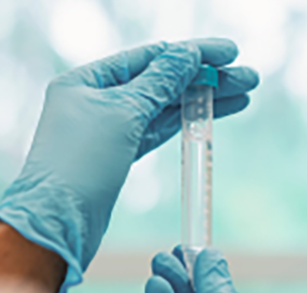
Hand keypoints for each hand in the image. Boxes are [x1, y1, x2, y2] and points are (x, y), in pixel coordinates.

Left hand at [0, 39, 258, 292]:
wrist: (57, 225)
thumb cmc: (79, 165)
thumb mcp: (123, 113)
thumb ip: (159, 82)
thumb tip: (187, 54)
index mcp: (86, 80)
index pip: (149, 57)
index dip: (191, 53)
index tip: (229, 53)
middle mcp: (95, 100)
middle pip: (160, 81)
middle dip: (205, 78)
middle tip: (249, 78)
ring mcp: (107, 129)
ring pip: (163, 107)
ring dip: (201, 100)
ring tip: (243, 94)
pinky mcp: (118, 156)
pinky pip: (156, 131)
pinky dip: (184, 123)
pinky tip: (211, 116)